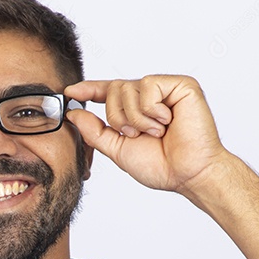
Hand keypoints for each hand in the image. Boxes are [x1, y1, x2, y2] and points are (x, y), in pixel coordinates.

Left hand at [65, 75, 232, 192]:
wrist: (187, 174)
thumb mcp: (118, 149)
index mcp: (136, 110)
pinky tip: (167, 121)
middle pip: (114, 89)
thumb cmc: (161, 165)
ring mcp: (166, 89)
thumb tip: (73, 114)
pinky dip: (151, 109)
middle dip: (117, 117)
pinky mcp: (181, 85)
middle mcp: (150, 96)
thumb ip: (95, 131)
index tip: (70, 92)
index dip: (89, 90)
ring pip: (129, 87)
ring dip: (136, 117)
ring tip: (157, 132)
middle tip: (137, 135)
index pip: (108, 92)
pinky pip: (148, 85)